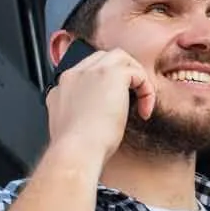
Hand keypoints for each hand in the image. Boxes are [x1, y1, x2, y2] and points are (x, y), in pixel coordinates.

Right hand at [46, 46, 155, 163]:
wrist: (77, 152)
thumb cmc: (77, 148)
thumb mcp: (73, 126)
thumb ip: (80, 111)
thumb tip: (96, 113)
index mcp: (63, 87)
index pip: (87, 74)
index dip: (104, 87)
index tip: (112, 107)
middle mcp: (75, 74)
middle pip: (103, 59)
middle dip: (121, 76)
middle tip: (131, 100)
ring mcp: (92, 71)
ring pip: (120, 58)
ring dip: (134, 77)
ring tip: (140, 101)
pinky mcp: (112, 74)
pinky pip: (137, 73)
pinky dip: (146, 90)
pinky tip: (144, 111)